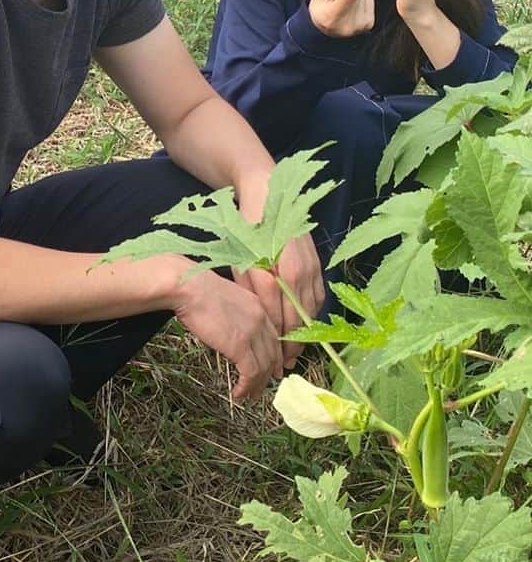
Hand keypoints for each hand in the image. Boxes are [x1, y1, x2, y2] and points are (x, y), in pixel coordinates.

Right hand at [171, 270, 282, 400]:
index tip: (271, 369)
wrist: (189, 288)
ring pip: (264, 367)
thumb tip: (229, 329)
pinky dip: (247, 387)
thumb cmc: (196, 289)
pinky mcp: (241, 347)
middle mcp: (261, 320)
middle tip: (262, 387)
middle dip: (269, 374)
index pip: (274, 337)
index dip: (274, 356)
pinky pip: (251, 374)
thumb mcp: (224, 298)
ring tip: (249, 396)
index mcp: (258, 306)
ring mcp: (253, 334)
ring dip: (257, 385)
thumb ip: (234, 313)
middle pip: (273, 354)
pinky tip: (239, 393)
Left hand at [236, 237, 325, 367]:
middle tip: (284, 366)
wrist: (268, 195)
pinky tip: (303, 326)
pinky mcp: (317, 264)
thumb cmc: (248, 229)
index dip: (280, 344)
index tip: (274, 362)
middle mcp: (303, 274)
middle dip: (294, 345)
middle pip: (301, 319)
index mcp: (284, 275)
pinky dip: (310, 314)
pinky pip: (317, 296)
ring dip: (304, 333)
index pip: (285, 319)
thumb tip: (263, 318)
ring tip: (294, 352)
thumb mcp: (242, 260)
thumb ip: (253, 290)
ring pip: (312, 310)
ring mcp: (313, 268)